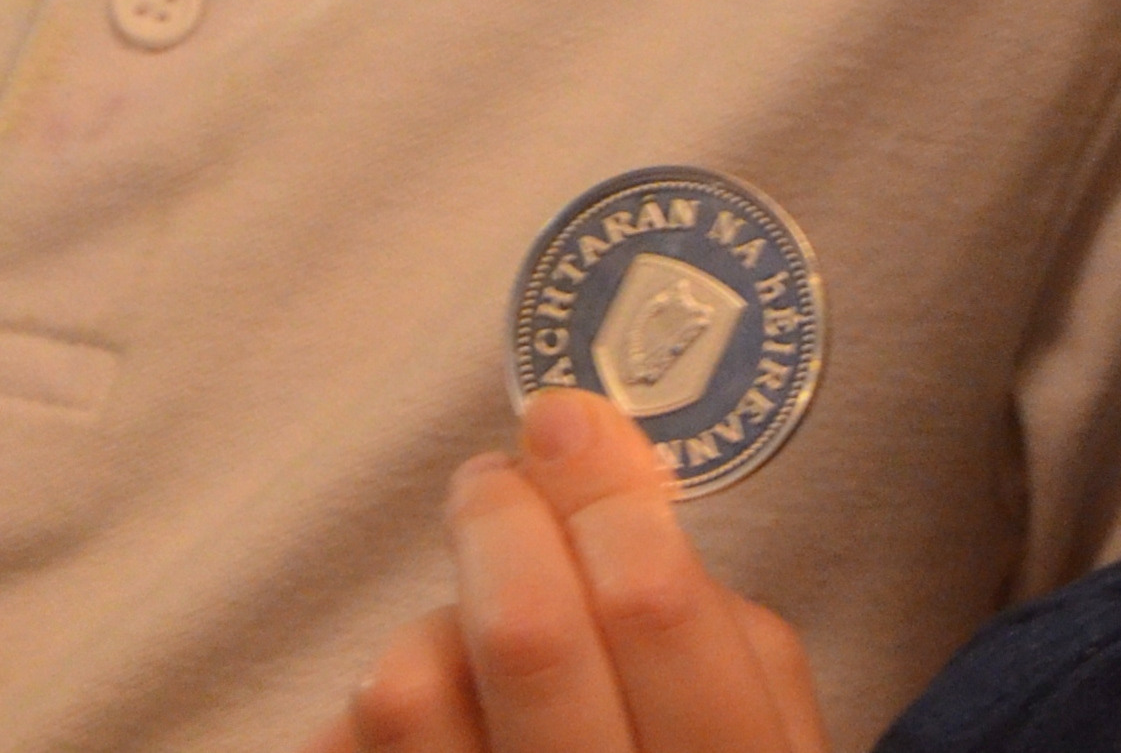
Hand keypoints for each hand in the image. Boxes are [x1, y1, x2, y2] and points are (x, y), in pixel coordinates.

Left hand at [307, 391, 826, 752]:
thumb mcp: (757, 723)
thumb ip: (707, 607)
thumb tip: (590, 446)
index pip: (653, 601)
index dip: (601, 491)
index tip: (565, 422)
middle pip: (523, 632)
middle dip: (499, 522)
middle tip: (493, 482)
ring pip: (410, 687)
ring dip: (430, 627)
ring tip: (462, 631)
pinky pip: (340, 745)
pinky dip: (366, 717)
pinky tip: (425, 727)